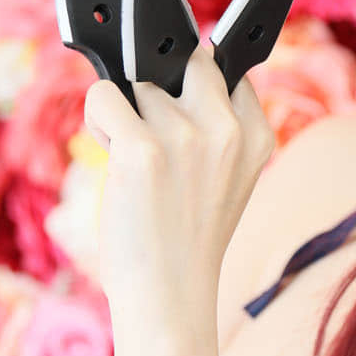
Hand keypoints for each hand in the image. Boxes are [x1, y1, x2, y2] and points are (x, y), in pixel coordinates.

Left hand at [83, 45, 275, 330]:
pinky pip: (103, 95)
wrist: (170, 296)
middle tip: (154, 135)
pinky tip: (111, 157)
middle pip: (185, 60)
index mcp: (257, 136)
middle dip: (161, 84)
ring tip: (134, 162)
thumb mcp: (225, 178)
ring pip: (138, 82)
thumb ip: (216, 125)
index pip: (224, 68)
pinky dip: (98, 120)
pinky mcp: (142, 150)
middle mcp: (228, 130)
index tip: (185, 118)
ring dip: (125, 113)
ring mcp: (187, 137)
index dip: (192, 88)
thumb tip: (158, 70)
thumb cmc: (186, 237)